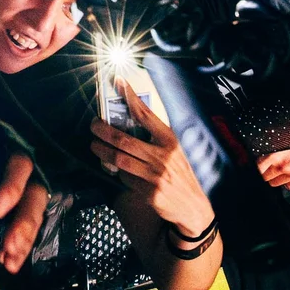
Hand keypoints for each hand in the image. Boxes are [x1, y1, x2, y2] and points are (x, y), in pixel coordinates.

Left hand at [88, 78, 213, 237]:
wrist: (195, 208)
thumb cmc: (182, 174)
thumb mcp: (176, 151)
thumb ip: (157, 137)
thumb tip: (131, 120)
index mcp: (170, 141)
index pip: (146, 114)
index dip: (129, 97)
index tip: (118, 82)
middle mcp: (163, 156)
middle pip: (123, 139)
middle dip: (102, 130)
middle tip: (93, 125)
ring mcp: (155, 175)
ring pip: (119, 159)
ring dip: (101, 151)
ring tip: (95, 145)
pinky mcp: (149, 192)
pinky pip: (125, 178)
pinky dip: (118, 172)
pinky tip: (117, 169)